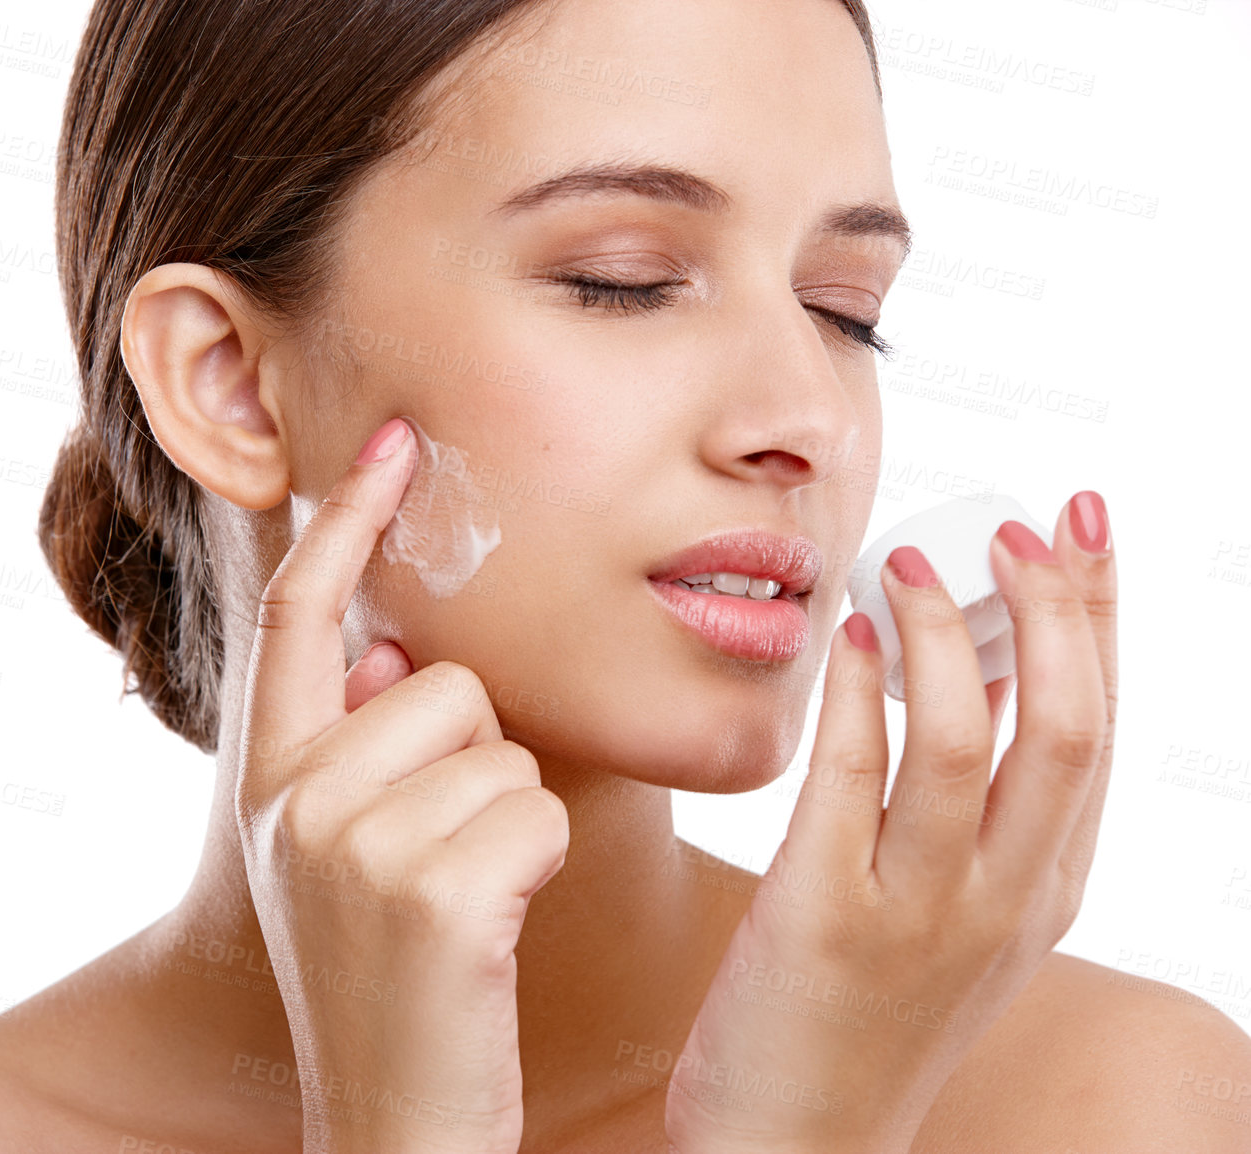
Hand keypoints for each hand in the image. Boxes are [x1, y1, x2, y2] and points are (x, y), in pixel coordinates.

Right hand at [235, 416, 569, 1153]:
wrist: (393, 1127)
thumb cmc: (392, 983)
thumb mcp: (341, 860)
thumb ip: (355, 751)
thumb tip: (390, 661)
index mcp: (266, 780)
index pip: (297, 616)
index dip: (346, 522)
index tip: (395, 445)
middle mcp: (291, 798)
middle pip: (441, 681)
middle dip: (475, 758)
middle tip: (445, 864)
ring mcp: (350, 841)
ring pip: (501, 745)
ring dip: (511, 818)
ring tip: (467, 903)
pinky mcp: (429, 886)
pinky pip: (538, 807)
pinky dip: (541, 861)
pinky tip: (495, 930)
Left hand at [663, 494, 1116, 1152]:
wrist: (797, 1145)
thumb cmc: (865, 1018)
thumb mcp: (959, 922)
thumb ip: (976, 819)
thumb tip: (968, 678)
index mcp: (1045, 892)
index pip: (1096, 730)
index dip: (1098, 617)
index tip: (1083, 525)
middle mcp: (1003, 902)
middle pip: (1061, 726)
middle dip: (1051, 608)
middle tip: (1014, 523)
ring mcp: (919, 913)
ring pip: (965, 742)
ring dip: (943, 634)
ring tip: (909, 563)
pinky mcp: (824, 919)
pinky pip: (851, 778)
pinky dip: (857, 692)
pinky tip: (845, 638)